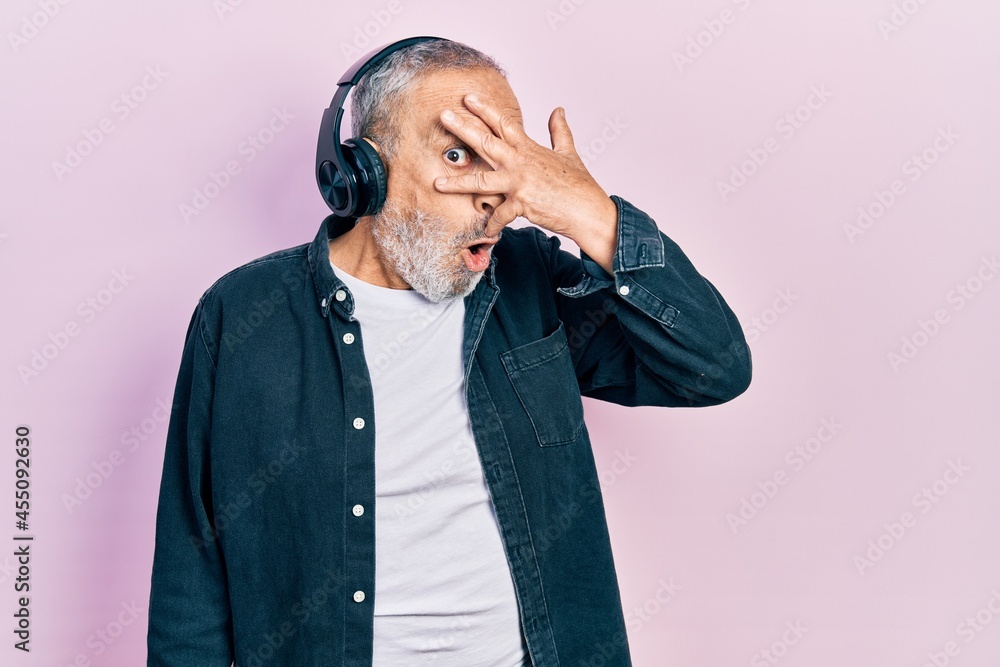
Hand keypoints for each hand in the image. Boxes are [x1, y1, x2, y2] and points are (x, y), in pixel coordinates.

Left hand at [434, 94, 617, 267]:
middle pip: (487, 142)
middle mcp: (521, 162)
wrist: (588, 209)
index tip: (467, 98)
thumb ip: (559, 131)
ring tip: (437, 183)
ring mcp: (520, 182)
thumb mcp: (569, 152)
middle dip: (463, 128)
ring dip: (458, 183)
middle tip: (444, 115)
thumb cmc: (579, 184)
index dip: (485, 109)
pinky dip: (493, 224)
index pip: (504, 124)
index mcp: (530, 149)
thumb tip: (558, 110)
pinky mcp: (522, 203)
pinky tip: (486, 231)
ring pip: (482, 180)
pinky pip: (500, 216)